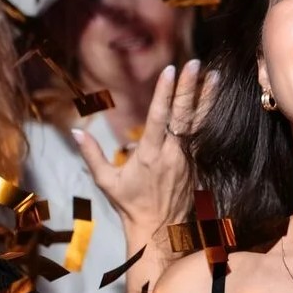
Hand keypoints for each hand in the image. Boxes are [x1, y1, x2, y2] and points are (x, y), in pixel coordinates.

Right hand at [73, 60, 209, 235]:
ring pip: (199, 123)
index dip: (164, 92)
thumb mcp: (106, 181)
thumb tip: (75, 131)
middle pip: (183, 114)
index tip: (170, 70)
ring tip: (215, 76)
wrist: (160, 229)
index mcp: (149, 154)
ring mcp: (188, 159)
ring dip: (207, 98)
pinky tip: (216, 101)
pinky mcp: (198, 165)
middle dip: (188, 87)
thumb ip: (92, 154)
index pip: (158, 116)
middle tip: (195, 63)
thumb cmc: (130, 204)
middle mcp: (172, 154)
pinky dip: (211, 117)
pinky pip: (205, 136)